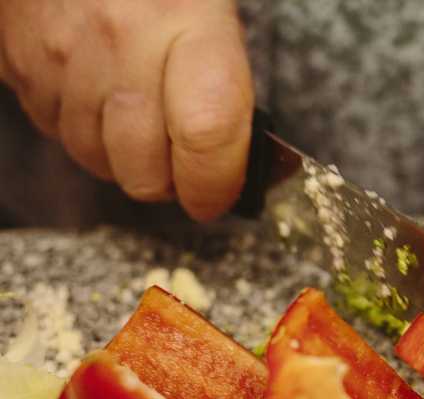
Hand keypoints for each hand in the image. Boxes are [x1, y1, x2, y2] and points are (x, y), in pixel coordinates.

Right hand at [0, 0, 253, 221]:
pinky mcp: (22, 67)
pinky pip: (59, 135)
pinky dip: (87, 134)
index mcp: (186, 23)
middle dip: (173, 184)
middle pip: (146, 171)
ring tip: (145, 124)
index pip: (206, 136)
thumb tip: (243, 168)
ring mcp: (63, 59)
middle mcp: (121, 44)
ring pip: (99, 161)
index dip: (217, 185)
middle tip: (187, 168)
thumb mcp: (213, 11)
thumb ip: (230, 87)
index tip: (223, 197)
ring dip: (127, 161)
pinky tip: (104, 102)